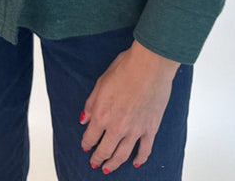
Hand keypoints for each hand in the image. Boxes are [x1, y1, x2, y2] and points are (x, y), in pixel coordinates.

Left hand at [80, 40, 178, 172]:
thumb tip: (83, 119)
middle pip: (105, 150)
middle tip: (95, 163)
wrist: (150, 65)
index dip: (86, 143)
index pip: (90, 137)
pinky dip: (139, 159)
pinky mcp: (150, 129)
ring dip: (113, 164)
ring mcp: (135, 130)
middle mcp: (117, 127)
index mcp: (102, 115)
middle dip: (97, 158)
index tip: (85, 146)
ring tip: (108, 169)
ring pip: (122, 155)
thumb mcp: (101, 82)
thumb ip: (91, 104)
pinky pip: (144, 150)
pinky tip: (135, 163)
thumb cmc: (126, 68)